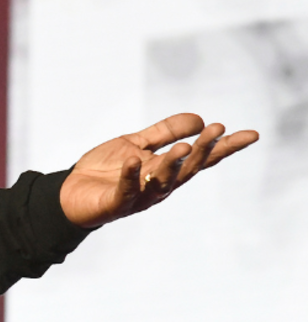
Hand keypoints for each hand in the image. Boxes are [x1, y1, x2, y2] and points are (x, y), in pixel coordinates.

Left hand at [59, 113, 258, 227]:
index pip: (202, 158)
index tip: (251, 134)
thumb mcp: (136, 143)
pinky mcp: (116, 203)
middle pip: (187, 169)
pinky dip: (130, 176)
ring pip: (162, 181)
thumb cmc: (105, 170)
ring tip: (184, 146)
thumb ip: (165, 133)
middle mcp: (159, 185)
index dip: (226, 147)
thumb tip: (200, 118)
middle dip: (204, 150)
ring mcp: (139, 195)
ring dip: (173, 164)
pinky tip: (134, 161)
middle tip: (217, 130)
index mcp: (166, 170)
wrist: (70, 193)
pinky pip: (126, 189)